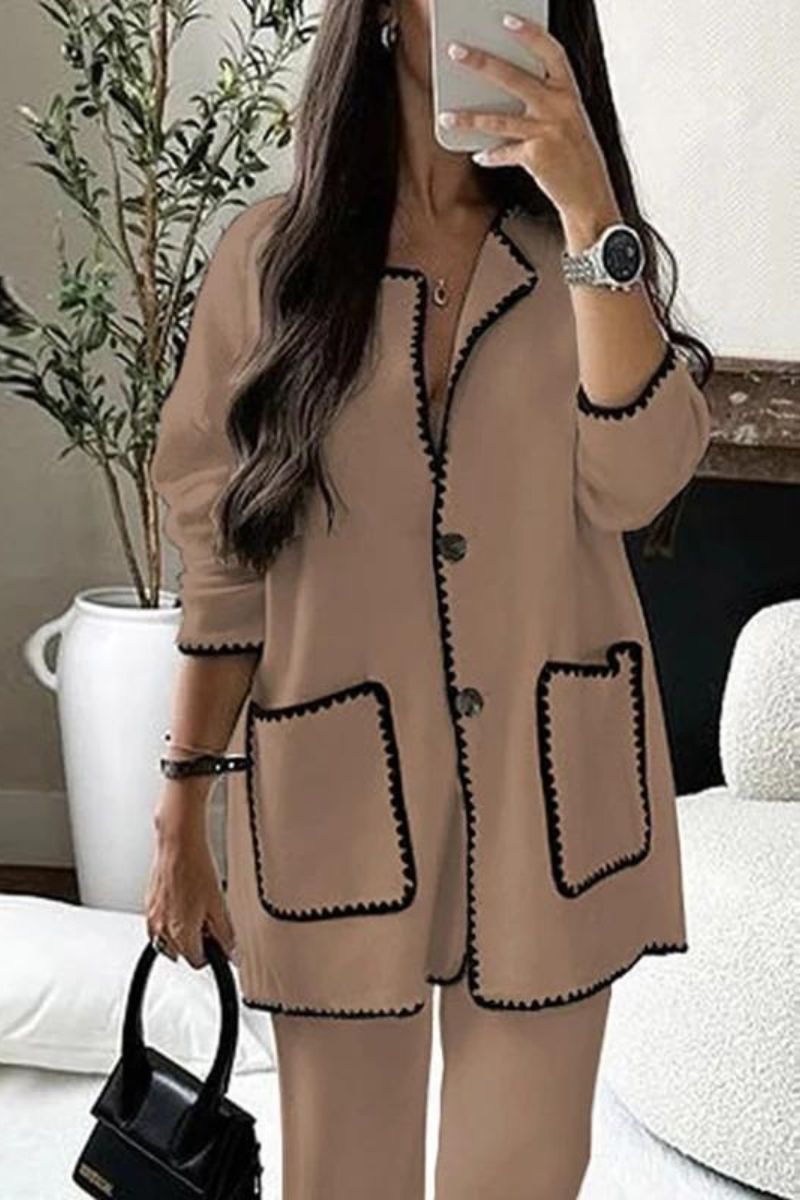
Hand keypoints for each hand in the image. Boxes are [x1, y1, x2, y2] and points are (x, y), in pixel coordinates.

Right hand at [144, 796, 237, 969]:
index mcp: (180, 933)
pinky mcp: (148, 904)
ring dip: (181, 934)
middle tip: (208, 923)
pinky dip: (170, 921)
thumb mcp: (218, 904)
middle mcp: (161, 929)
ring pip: (167, 941)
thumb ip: (225, 934)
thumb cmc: (196, 868)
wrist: (178, 844)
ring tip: (196, 912)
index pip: (197, 961)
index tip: (218, 941)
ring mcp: (152, 917)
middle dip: (196, 943)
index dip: (211, 953)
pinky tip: (183, 902)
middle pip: (181, 953)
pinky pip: (158, 924)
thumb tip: (231, 952)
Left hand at [438, 13, 617, 226]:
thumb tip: (502, 91)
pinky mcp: (536, 157)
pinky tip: (479, 155)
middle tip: (455, 51)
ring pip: (498, 120)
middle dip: (481, 62)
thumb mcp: (566, 121)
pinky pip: (503, 152)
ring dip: (469, 119)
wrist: (590, 194)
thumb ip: (543, 102)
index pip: (551, 52)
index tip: (506, 19)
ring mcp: (548, 132)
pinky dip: (490, 155)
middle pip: (513, 77)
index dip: (529, 34)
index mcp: (569, 93)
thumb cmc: (574, 155)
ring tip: (447, 115)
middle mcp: (560, 108)